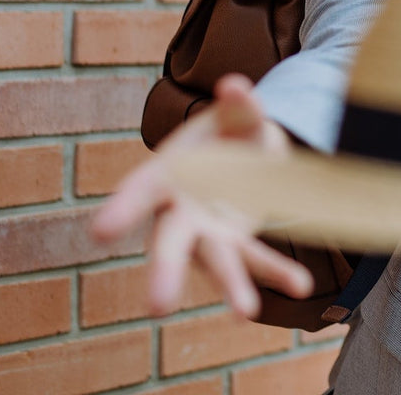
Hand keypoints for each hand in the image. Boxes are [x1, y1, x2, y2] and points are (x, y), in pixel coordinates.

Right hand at [91, 74, 312, 318]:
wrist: (245, 154)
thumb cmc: (227, 133)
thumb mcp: (234, 114)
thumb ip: (238, 103)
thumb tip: (236, 85)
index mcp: (167, 175)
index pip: (140, 192)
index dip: (122, 209)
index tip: (100, 231)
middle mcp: (179, 213)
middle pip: (170, 243)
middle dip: (165, 272)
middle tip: (158, 308)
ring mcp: (206, 235)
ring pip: (216, 262)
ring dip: (231, 287)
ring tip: (245, 314)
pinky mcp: (236, 246)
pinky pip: (257, 260)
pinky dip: (277, 273)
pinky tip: (300, 284)